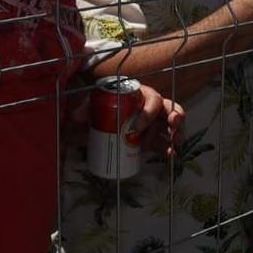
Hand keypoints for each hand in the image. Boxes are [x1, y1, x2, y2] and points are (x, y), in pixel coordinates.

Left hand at [61, 80, 183, 160]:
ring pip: (171, 126)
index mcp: (140, 95)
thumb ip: (85, 109)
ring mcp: (154, 124)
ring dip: (176, 133)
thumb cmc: (98, 109)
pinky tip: (170, 156)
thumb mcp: (91, 106)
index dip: (148, 114)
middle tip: (172, 127)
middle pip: (169, 109)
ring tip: (175, 141)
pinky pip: (164, 144)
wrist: (94, 124)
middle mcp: (151, 108)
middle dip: (174, 117)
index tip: (135, 129)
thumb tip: (76, 116)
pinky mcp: (152, 140)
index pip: (151, 100)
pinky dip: (168, 149)